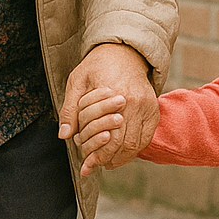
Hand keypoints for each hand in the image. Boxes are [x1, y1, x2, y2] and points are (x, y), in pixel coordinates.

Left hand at [59, 43, 158, 173]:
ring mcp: (147, 106)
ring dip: (122, 158)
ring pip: (137, 143)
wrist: (124, 52)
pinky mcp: (153, 109)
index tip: (85, 165)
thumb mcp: (77, 82)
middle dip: (108, 159)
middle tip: (94, 167)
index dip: (97, 155)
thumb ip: (70, 109)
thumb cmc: (97, 66)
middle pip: (124, 143)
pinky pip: (147, 136)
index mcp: (115, 94)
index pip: (109, 136)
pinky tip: (122, 154)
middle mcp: (135, 102)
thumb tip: (64, 135)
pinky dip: (135, 149)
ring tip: (107, 164)